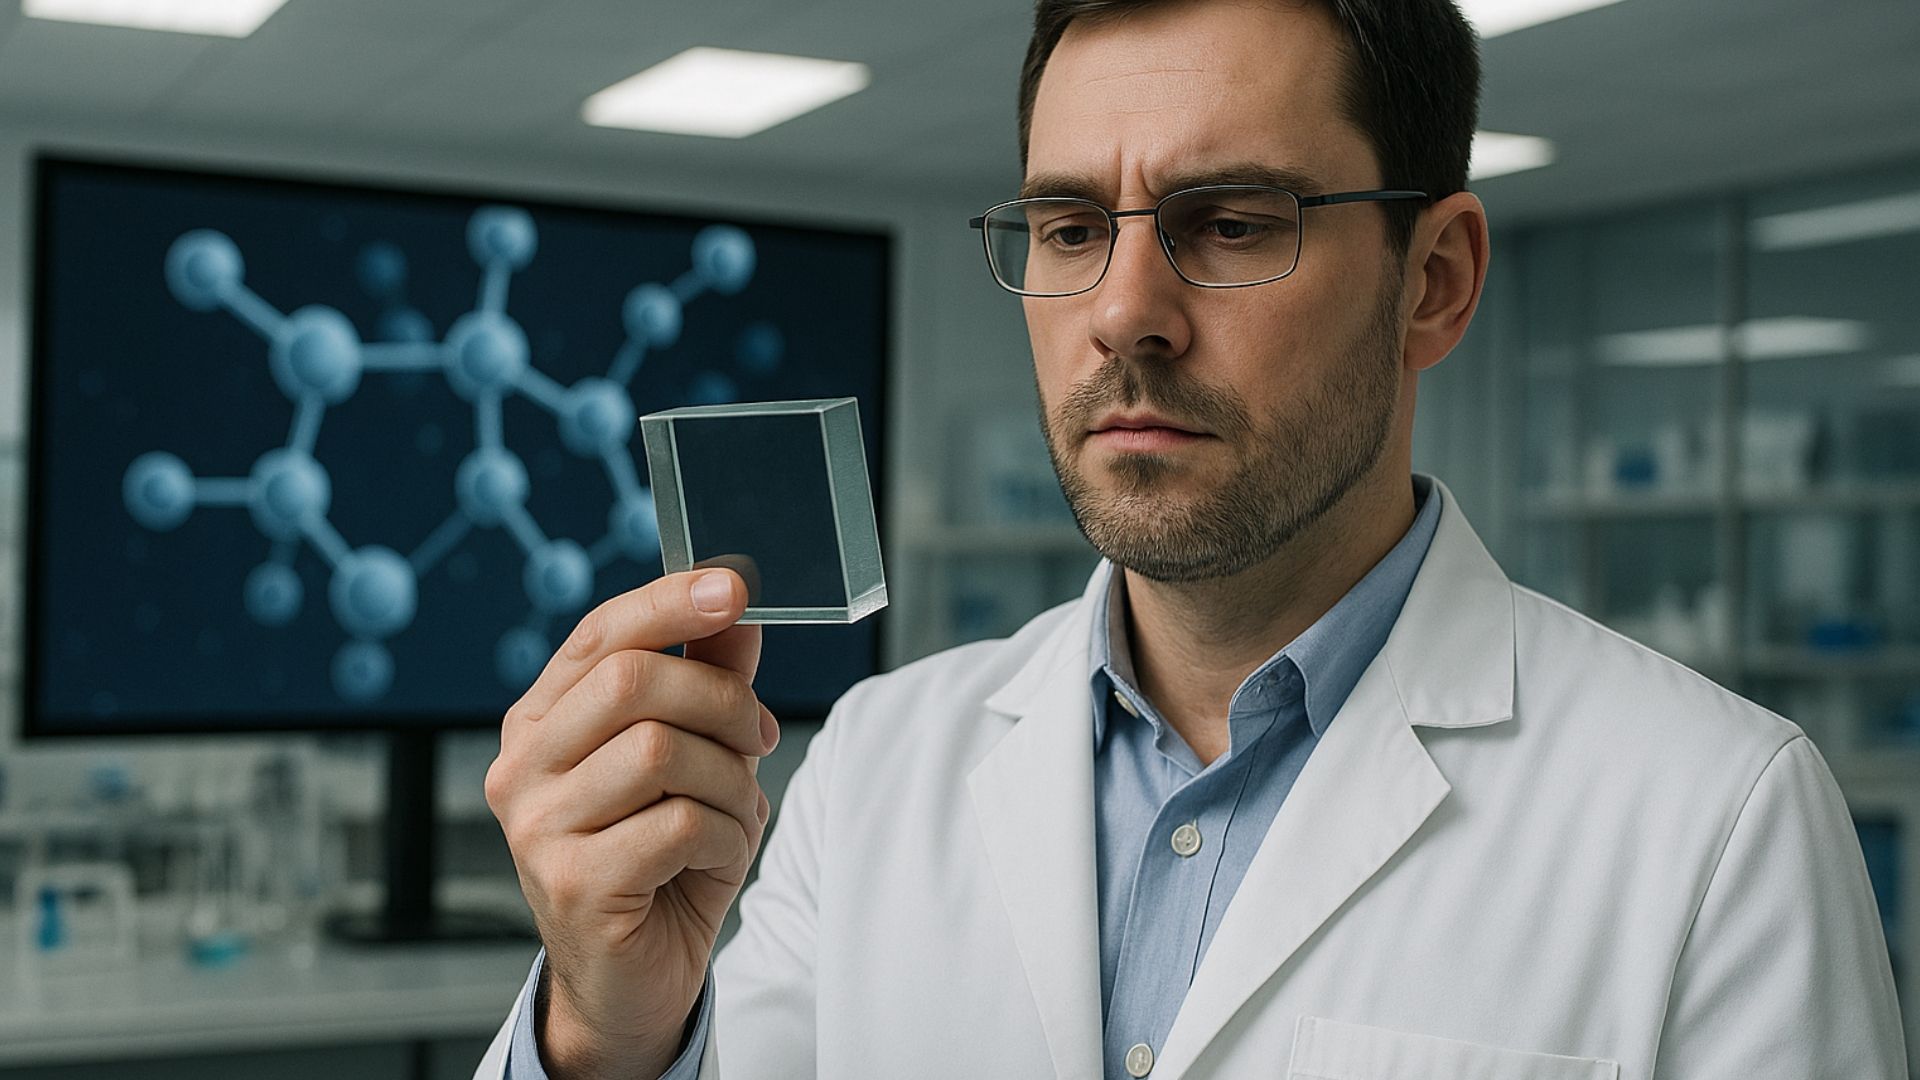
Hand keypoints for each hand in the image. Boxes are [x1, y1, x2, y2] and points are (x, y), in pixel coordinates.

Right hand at [485, 569, 777, 1078]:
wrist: (634, 979)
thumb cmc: (662, 860)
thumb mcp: (697, 760)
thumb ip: (708, 684)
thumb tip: (737, 611)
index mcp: (542, 721)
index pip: (601, 634)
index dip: (669, 602)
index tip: (735, 585)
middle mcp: (522, 766)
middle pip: (635, 683)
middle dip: (723, 701)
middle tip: (760, 736)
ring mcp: (537, 826)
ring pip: (663, 752)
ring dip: (731, 780)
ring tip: (736, 811)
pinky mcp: (572, 883)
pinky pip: (679, 824)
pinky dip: (725, 835)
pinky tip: (715, 857)